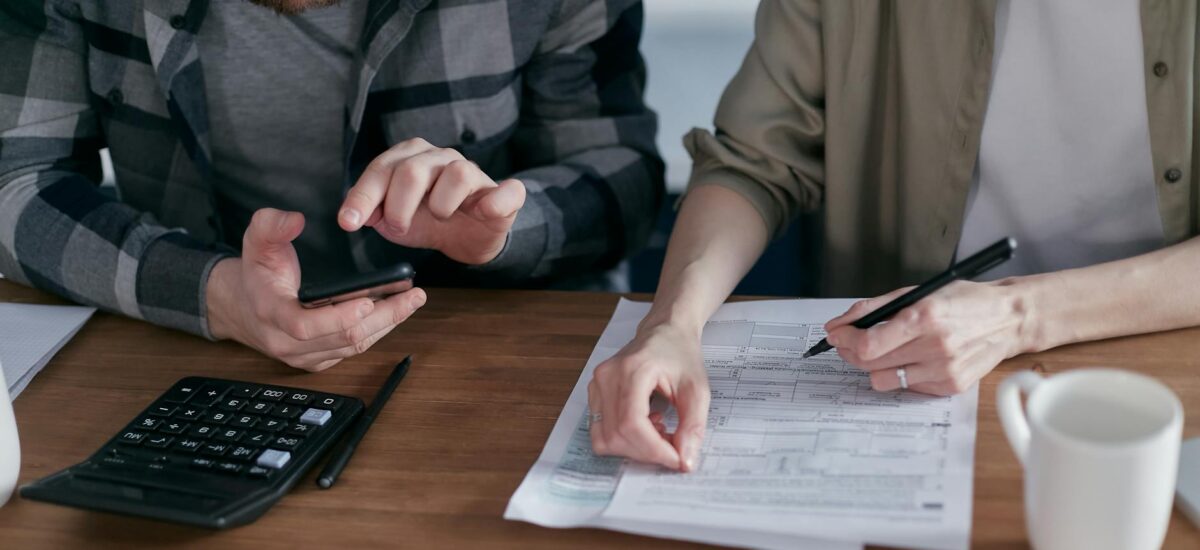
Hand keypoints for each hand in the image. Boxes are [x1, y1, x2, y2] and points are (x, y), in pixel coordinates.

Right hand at [206, 208, 426, 370]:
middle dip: (383, 317)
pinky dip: (377, 331)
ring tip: (413, 301)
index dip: (338, 317)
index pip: (305, 326)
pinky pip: (353, 351)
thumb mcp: (255, 240)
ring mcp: (304, 356)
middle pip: (342, 339)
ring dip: (387, 324)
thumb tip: (295, 220)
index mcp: (272, 314)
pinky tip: (396, 312)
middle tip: (412, 296)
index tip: (368, 300)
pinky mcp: (318, 360)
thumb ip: (271, 225)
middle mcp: (287, 342)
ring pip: (353, 347)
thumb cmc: (255, 273)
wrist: (242, 306)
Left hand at [337, 138, 525, 264]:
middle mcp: (441, 157)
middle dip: (398, 206)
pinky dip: (495, 202)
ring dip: (440, 205)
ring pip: (457, 174)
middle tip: (399, 227)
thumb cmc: (428, 221)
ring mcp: (474, 173)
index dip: (363, 196)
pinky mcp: (504, 194)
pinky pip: (506, 191)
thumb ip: (372, 212)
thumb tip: (356, 215)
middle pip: (413, 171)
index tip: (349, 222)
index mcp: (411, 157)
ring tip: (439, 217)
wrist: (467, 237)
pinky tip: (483, 212)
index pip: (382, 169)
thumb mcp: (393, 220)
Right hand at [588, 323, 709, 471]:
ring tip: (658, 432)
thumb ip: (693, 426)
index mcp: (633, 369)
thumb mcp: (698, 389)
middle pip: (616, 435)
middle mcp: (607, 376)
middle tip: (672, 447)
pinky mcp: (594, 393)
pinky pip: (600, 431)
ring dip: (633, 448)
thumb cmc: (680, 354)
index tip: (677, 459)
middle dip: (647, 452)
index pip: (632, 424)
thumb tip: (685, 461)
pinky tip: (645, 425)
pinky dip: (623, 439)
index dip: (654, 449)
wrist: (665, 332)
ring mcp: (596, 384)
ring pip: (604, 438)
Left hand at [824, 280, 1032, 394]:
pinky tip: (912, 358)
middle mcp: (935, 346)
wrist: (1008, 319)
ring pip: (883, 380)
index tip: (835, 334)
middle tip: (848, 342)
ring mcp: (944, 370)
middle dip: (850, 352)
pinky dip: (901, 373)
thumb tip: (837, 325)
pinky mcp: (951, 386)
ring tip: (882, 351)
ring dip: (874, 366)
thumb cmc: (962, 301)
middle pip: (870, 364)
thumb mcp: (917, 292)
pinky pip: (907, 387)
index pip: (868, 344)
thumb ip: (873, 308)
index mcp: (924, 317)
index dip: (844, 341)